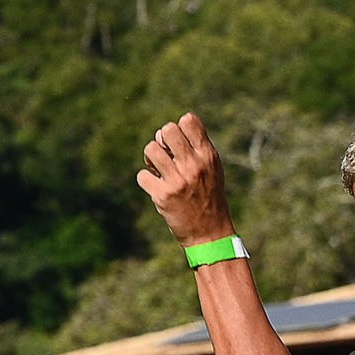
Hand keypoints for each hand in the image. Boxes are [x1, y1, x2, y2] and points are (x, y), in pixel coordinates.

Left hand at [136, 113, 235, 246]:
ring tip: (159, 171)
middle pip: (167, 130)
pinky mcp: (163, 196)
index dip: (180, 128)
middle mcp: (194, 165)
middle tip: (166, 156)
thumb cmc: (209, 197)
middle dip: (162, 141)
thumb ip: (194, 149)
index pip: (188, 120)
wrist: (211, 234)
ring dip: (151, 159)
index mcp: (208, 156)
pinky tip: (157, 188)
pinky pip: (142, 175)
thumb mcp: (212, 169)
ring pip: (151, 149)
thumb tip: (162, 133)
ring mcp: (178, 181)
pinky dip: (147, 181)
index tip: (181, 144)